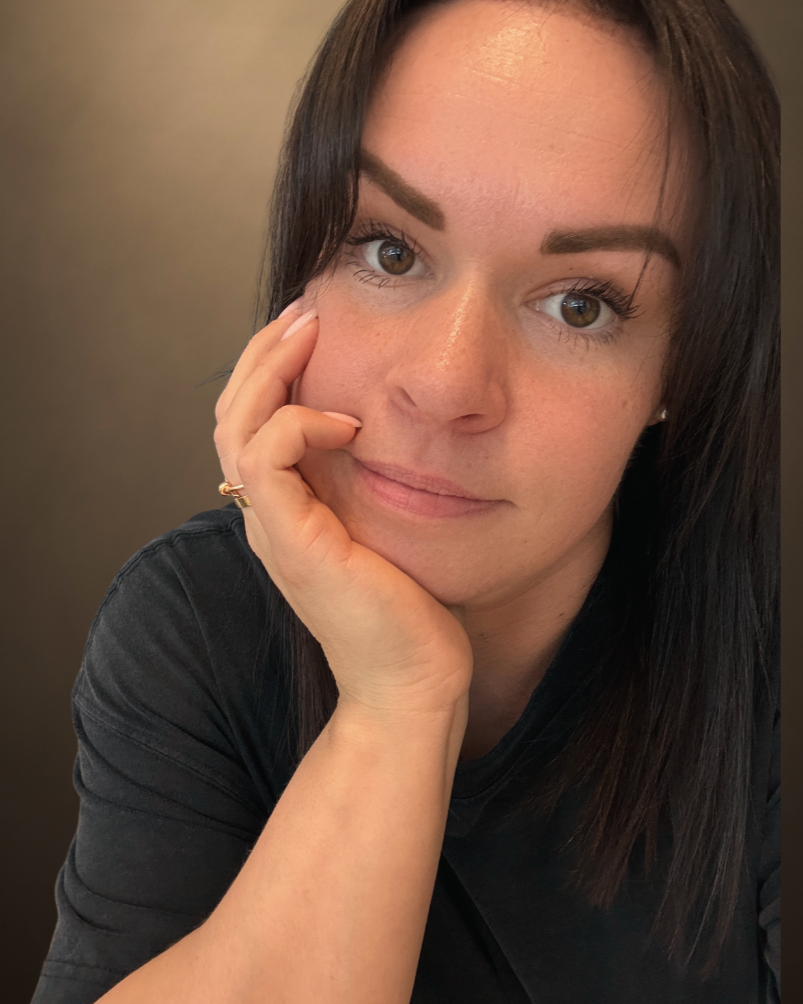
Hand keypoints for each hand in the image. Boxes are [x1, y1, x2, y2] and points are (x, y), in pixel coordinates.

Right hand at [214, 307, 472, 716]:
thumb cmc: (412, 609)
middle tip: (305, 310)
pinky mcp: (293, 542)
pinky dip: (295, 423)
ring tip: (308, 331)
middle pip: (232, 416)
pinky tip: (347, 420)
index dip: (272, 371)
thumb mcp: (388, 528)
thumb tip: (391, 430)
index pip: (252, 424)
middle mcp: (267, 518)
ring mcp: (273, 531)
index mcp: (286, 513)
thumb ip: (373, 486)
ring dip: (268, 370)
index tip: (313, 328)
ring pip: (236, 427)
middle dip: (263, 354)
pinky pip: (266, 459)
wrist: (414, 680)